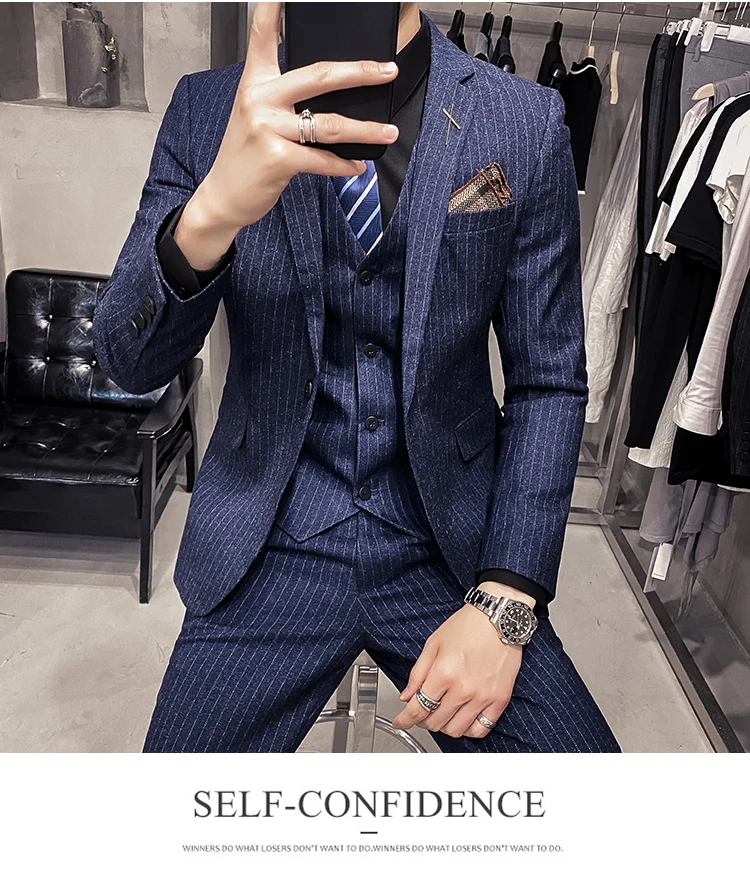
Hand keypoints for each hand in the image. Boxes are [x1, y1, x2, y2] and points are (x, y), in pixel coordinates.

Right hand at [174, 1, 399, 270]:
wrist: (223, 195)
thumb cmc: (246, 155)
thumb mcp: (256, 116)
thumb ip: (285, 99)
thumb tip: (330, 95)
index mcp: (255, 83)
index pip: (262, 35)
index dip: (274, 9)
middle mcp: (260, 99)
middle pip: (319, 76)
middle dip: (359, 72)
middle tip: (388, 70)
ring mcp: (268, 129)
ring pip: (329, 124)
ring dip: (365, 130)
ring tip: (389, 131)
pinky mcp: (278, 159)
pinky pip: (322, 160)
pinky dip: (344, 165)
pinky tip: (357, 166)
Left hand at [392, 583, 534, 738]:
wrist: (499, 618)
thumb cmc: (468, 626)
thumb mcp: (433, 644)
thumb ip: (418, 673)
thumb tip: (406, 696)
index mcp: (444, 672)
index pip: (418, 708)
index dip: (404, 720)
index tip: (400, 722)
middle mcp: (464, 688)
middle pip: (435, 722)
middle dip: (423, 720)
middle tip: (422, 711)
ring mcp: (483, 697)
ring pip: (456, 730)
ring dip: (444, 726)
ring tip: (442, 713)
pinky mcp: (500, 699)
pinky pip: (481, 729)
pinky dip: (468, 729)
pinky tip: (462, 718)